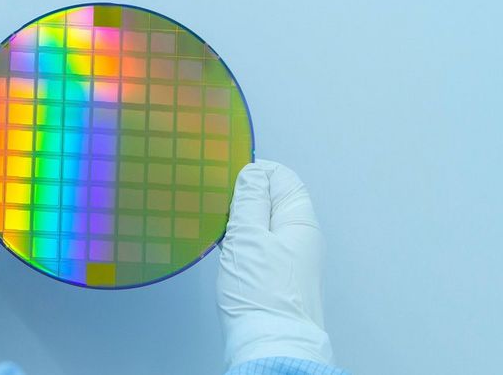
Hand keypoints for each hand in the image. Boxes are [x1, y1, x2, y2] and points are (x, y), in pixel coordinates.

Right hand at [217, 160, 332, 366]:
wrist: (271, 346)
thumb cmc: (261, 292)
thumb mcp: (249, 237)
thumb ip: (251, 200)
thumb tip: (253, 172)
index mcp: (299, 220)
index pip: (281, 177)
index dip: (255, 172)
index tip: (227, 178)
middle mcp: (299, 236)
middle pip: (272, 200)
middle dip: (244, 197)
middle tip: (217, 203)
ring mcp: (289, 257)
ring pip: (263, 224)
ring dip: (240, 221)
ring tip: (217, 225)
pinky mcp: (275, 276)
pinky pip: (259, 246)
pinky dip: (242, 241)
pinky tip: (225, 248)